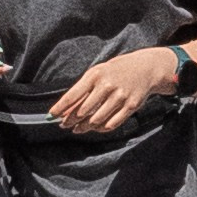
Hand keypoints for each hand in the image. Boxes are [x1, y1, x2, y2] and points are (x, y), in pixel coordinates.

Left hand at [49, 46, 176, 136]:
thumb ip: (81, 91)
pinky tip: (95, 128)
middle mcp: (107, 85)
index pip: (72, 95)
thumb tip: (64, 111)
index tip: (51, 116)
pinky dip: (101, 129)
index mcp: (95, 75)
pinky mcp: (131, 106)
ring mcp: (120, 96)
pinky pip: (112, 124)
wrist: (144, 68)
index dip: (60, 108)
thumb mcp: (97, 75)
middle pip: (83, 111)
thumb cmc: (114, 72)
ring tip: (78, 129)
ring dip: (84, 127)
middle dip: (71, 120)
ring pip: (96, 120)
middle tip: (64, 125)